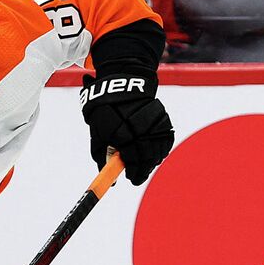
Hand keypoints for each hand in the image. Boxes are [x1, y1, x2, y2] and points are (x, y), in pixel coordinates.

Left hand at [79, 69, 172, 184]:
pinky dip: (161, 150)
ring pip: (157, 150)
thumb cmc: (106, 112)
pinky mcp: (162, 118)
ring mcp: (152, 122)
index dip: (132, 171)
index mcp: (119, 130)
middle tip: (137, 178)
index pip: (130, 158)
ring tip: (144, 166)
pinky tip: (154, 154)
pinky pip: (166, 140)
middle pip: (146, 157)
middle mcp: (138, 126)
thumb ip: (103, 156)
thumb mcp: (97, 133)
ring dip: (151, 162)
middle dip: (142, 171)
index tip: (131, 179)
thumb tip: (110, 179)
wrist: (122, 85)